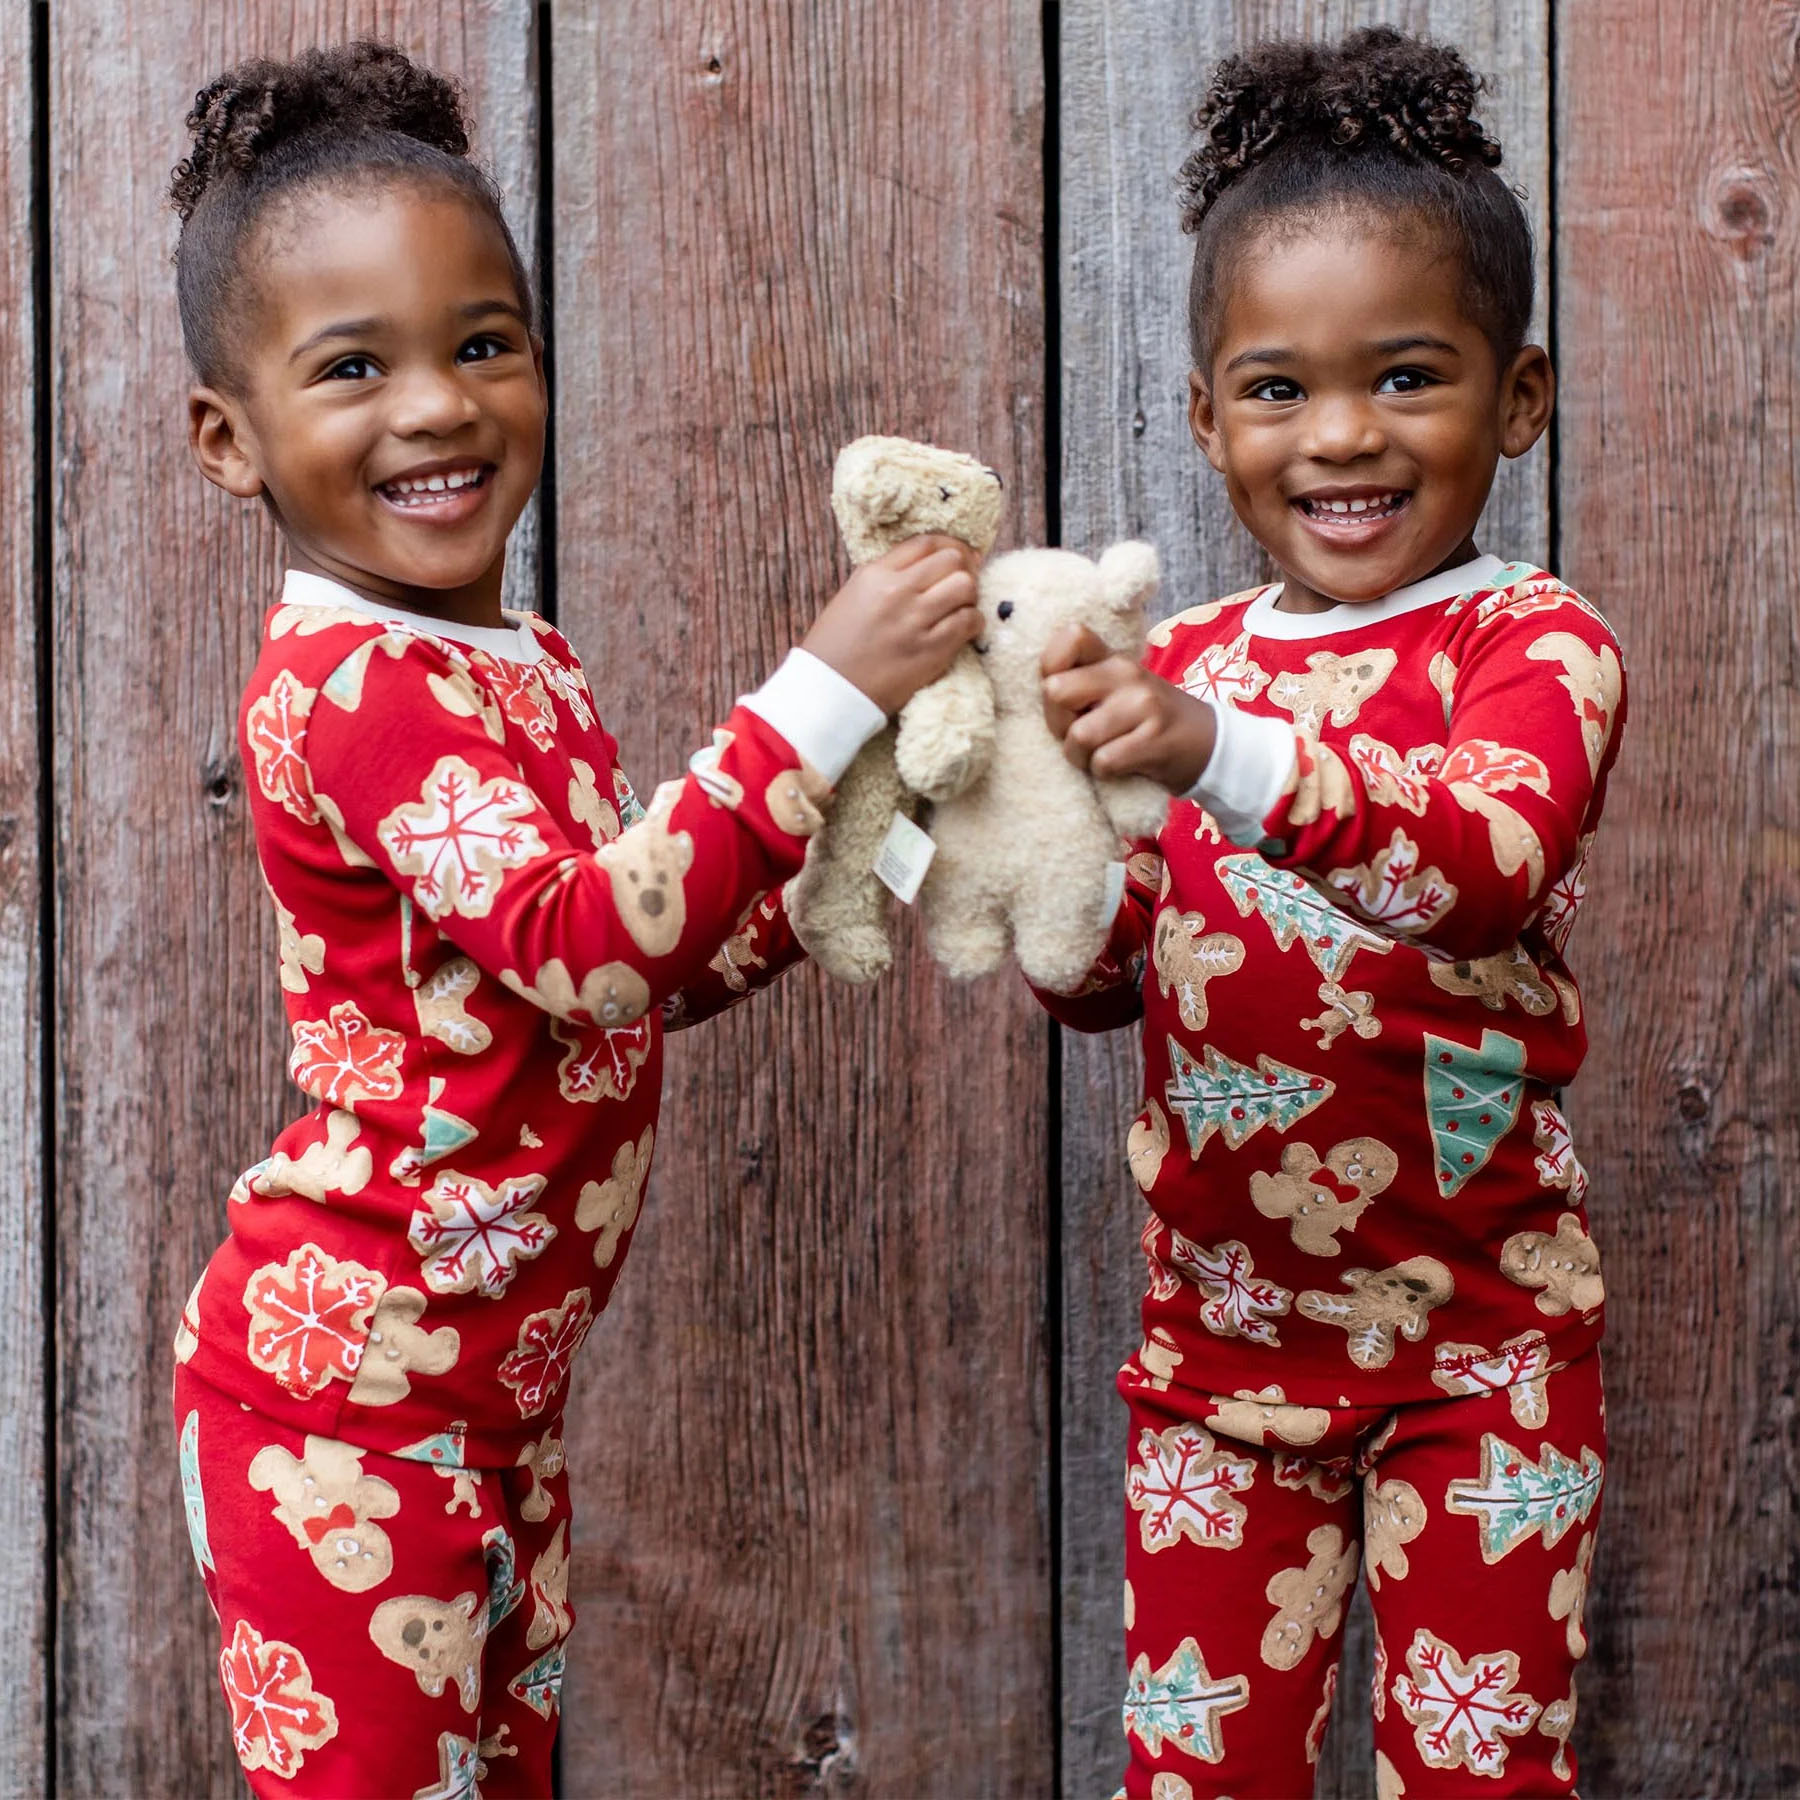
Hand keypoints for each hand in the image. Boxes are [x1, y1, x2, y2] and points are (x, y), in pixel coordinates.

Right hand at [802, 535, 982, 714]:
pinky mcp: (932, 650)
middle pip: (952, 560)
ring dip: (969, 595)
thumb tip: (927, 567)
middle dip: (964, 568)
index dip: (951, 546)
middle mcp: (897, 592)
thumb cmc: (836, 646)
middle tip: (964, 582)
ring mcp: (916, 621)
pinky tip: (965, 628)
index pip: (926, 543)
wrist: (829, 690)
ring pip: (965, 587)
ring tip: (961, 606)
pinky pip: (969, 622)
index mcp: (875, 574)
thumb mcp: (853, 595)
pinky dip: (973, 621)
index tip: (959, 556)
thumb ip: (887, 575)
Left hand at [1040, 624, 1216, 791]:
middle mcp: (1127, 675)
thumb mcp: (1118, 690)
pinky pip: (1104, 762)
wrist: (1207, 744)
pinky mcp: (1154, 740)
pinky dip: (1103, 773)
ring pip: (1078, 735)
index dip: (1050, 669)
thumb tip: (1040, 689)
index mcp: (1113, 659)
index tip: (1065, 698)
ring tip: (1099, 756)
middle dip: (1058, 724)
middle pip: (1056, 692)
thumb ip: (1081, 682)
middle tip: (1078, 737)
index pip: (1070, 637)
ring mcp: (1143, 705)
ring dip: (1080, 758)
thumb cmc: (1146, 721)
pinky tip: (1120, 768)